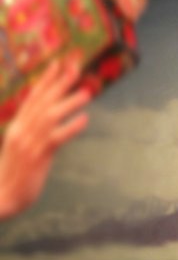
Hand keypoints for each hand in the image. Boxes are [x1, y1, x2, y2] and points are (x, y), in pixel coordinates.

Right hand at [0, 59, 90, 218]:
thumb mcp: (21, 145)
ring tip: (87, 93)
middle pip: (42, 101)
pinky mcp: (38, 157)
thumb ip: (33, 129)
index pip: (33, 97)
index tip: (59, 63)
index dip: (46, 79)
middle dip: (60, 82)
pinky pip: (56, 138)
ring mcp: (28, 143)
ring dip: (69, 103)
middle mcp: (21, 130)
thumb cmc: (15, 172)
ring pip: (50, 116)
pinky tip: (84, 119)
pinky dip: (71, 127)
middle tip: (77, 67)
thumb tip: (49, 114)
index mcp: (18, 126)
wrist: (3, 196)